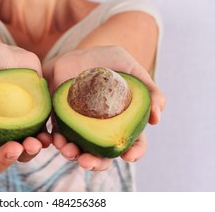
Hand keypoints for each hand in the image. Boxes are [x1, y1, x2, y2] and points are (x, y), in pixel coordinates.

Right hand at [0, 42, 50, 171]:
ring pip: (21, 153)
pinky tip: (48, 137)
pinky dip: (44, 141)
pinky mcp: (34, 122)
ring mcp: (14, 130)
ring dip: (28, 153)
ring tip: (34, 143)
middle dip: (3, 158)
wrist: (6, 54)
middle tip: (12, 148)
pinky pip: (40, 138)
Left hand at [46, 45, 165, 169]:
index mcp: (123, 122)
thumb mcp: (132, 70)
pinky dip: (58, 141)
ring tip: (70, 152)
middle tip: (89, 162)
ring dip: (74, 155)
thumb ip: (149, 91)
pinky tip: (58, 140)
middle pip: (102, 155)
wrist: (81, 52)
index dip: (134, 152)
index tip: (129, 156)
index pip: (133, 143)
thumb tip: (156, 117)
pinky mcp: (62, 119)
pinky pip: (59, 135)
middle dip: (96, 163)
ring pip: (79, 149)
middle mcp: (102, 129)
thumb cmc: (110, 61)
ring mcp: (81, 126)